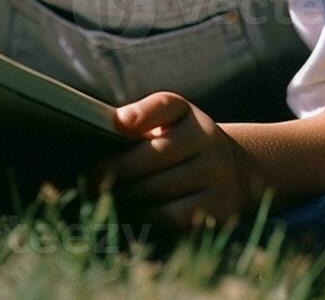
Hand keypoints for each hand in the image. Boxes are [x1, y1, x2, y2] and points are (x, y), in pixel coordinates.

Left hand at [88, 91, 264, 232]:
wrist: (232, 171)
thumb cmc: (184, 143)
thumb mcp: (172, 120)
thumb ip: (145, 114)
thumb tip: (117, 122)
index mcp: (193, 117)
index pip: (166, 107)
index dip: (142, 115)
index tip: (115, 125)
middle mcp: (210, 143)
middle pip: (154, 157)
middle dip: (118, 171)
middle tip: (92, 180)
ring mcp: (218, 176)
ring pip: (160, 190)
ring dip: (127, 196)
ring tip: (106, 197)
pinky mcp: (218, 208)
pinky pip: (173, 216)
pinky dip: (146, 216)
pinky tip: (130, 213)